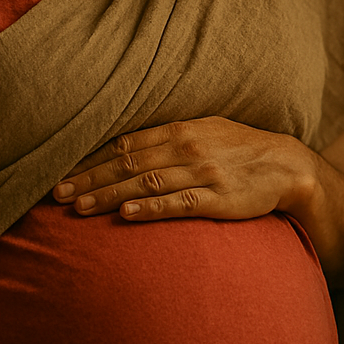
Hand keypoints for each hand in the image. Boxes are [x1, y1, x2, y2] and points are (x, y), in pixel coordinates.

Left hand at [52, 117, 316, 220]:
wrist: (286, 164)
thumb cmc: (238, 147)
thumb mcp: (203, 130)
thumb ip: (166, 136)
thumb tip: (126, 144)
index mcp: (179, 129)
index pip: (125, 144)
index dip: (92, 159)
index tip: (64, 171)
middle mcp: (185, 148)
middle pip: (127, 164)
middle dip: (89, 179)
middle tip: (57, 193)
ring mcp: (200, 174)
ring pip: (145, 184)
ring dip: (109, 195)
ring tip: (78, 207)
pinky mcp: (216, 199)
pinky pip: (177, 204)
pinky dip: (150, 208)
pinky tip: (126, 214)